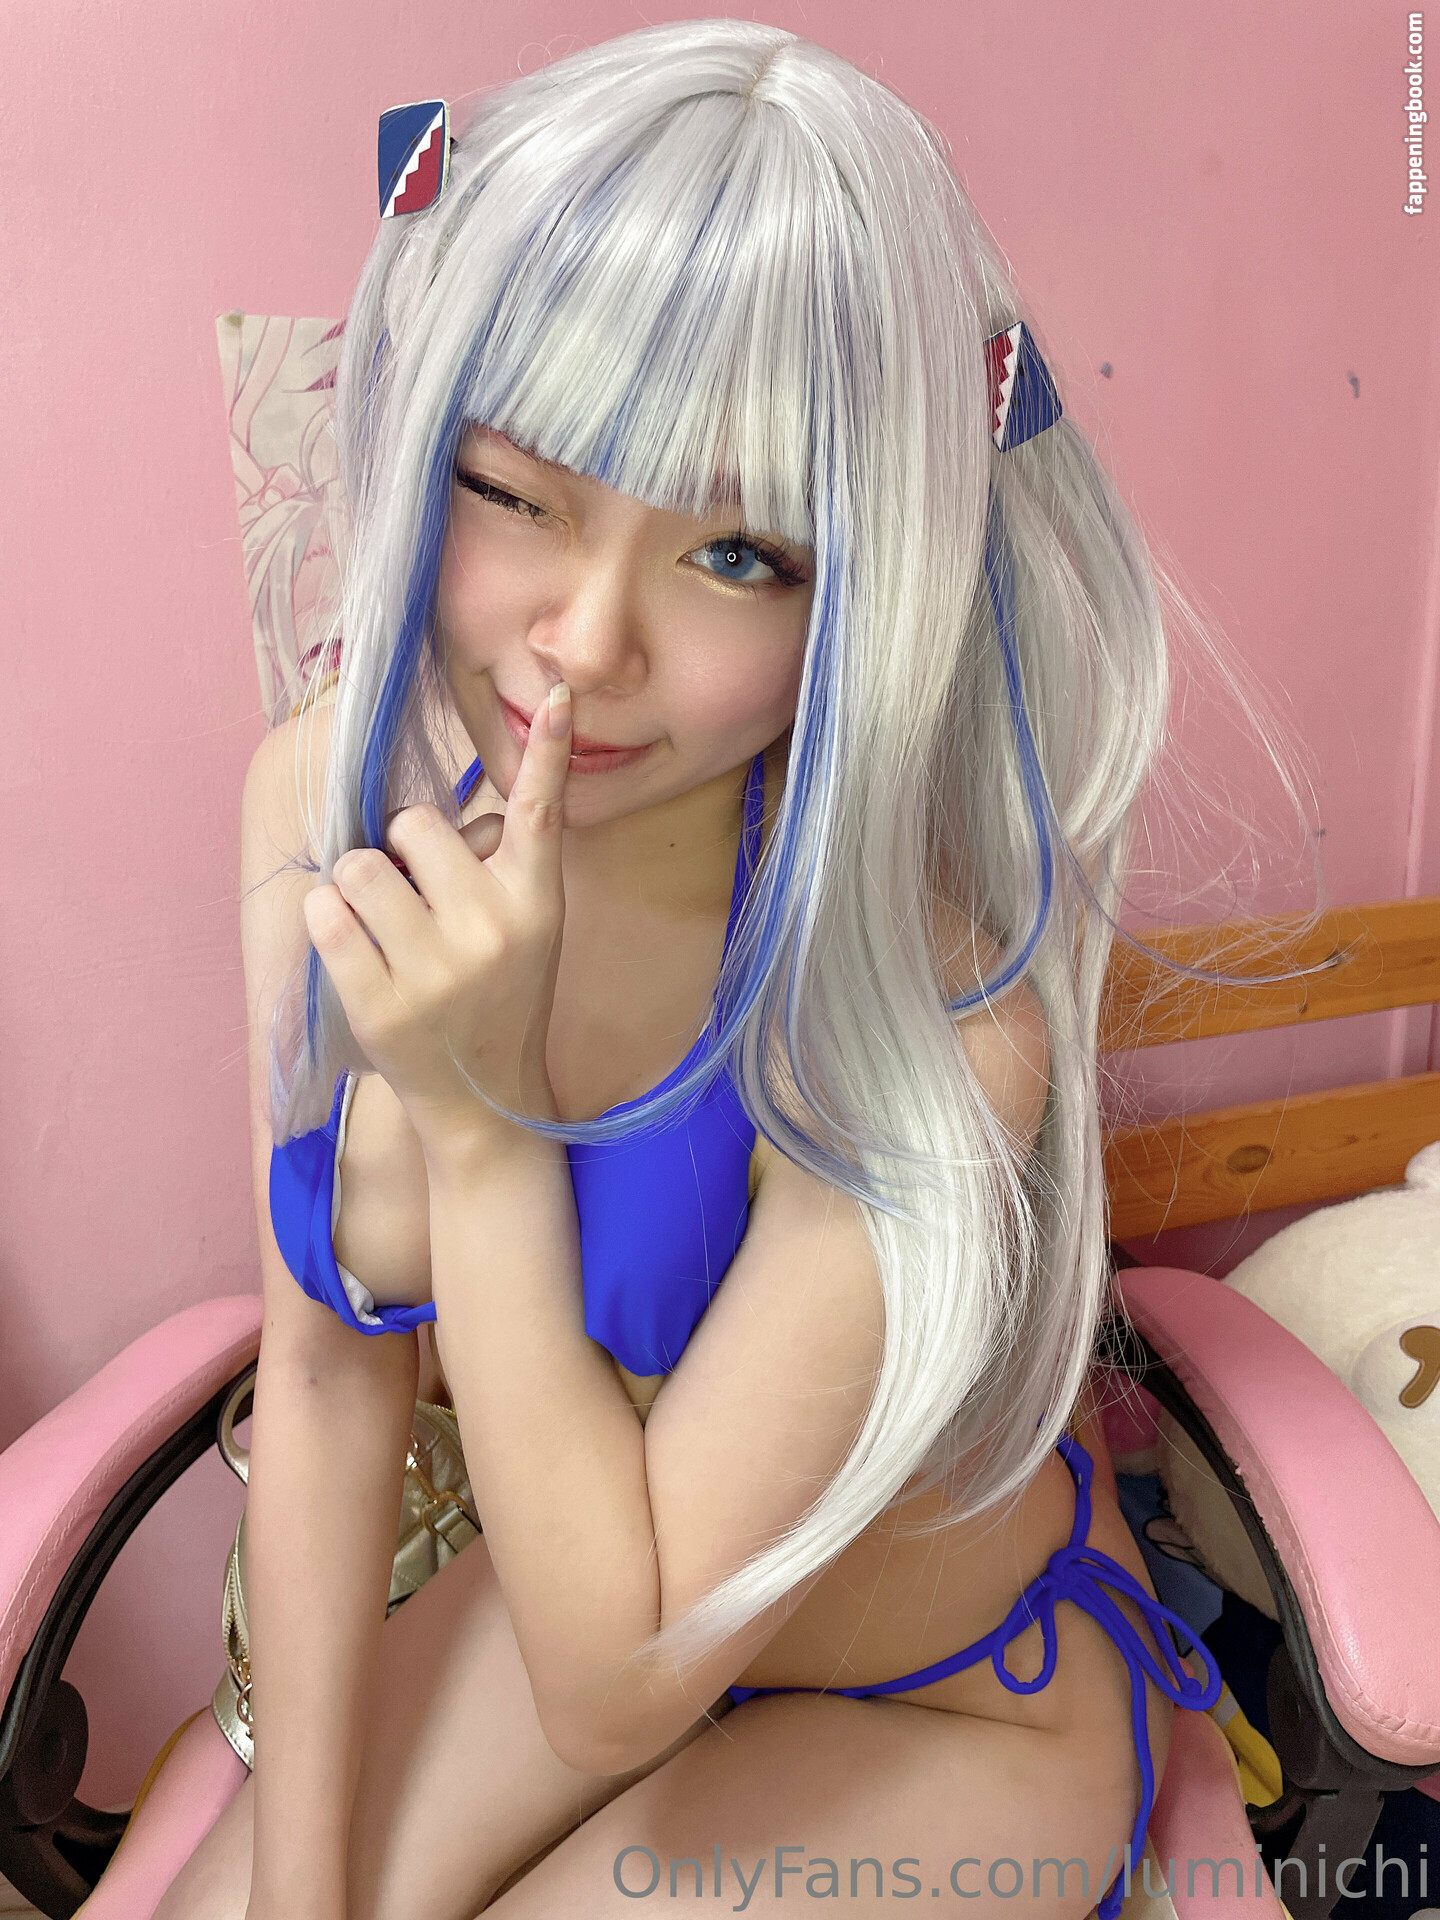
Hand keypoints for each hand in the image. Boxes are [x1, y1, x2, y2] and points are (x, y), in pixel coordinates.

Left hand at [303, 684, 571, 1151]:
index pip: (541, 811)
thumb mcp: (528, 929)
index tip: (557, 693)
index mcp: (535, 903)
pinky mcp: (379, 1005)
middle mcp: (491, 932)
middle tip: (414, 896)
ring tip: (380, 922)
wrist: (485, 1105)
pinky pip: (324, 916)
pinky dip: (325, 918)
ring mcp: (433, 972)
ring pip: (359, 866)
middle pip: (413, 824)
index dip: (549, 750)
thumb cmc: (500, 997)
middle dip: (401, 849)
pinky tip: (350, 943)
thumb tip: (446, 817)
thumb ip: (499, 866)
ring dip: (358, 884)